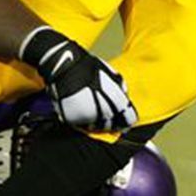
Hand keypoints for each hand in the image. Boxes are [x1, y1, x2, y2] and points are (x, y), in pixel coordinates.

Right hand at [20, 27, 138, 132]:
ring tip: (92, 108)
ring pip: (96, 128)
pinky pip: (81, 125)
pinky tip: (82, 108)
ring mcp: (88, 118)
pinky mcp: (73, 120)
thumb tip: (125, 101)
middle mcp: (104, 113)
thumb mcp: (112, 75)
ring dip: (97, 121)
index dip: (127, 119)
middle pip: (112, 126)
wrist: (66, 67)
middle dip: (111, 120)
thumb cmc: (89, 68)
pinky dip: (83, 120)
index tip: (124, 118)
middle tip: (105, 110)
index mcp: (117, 102)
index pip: (129, 120)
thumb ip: (121, 90)